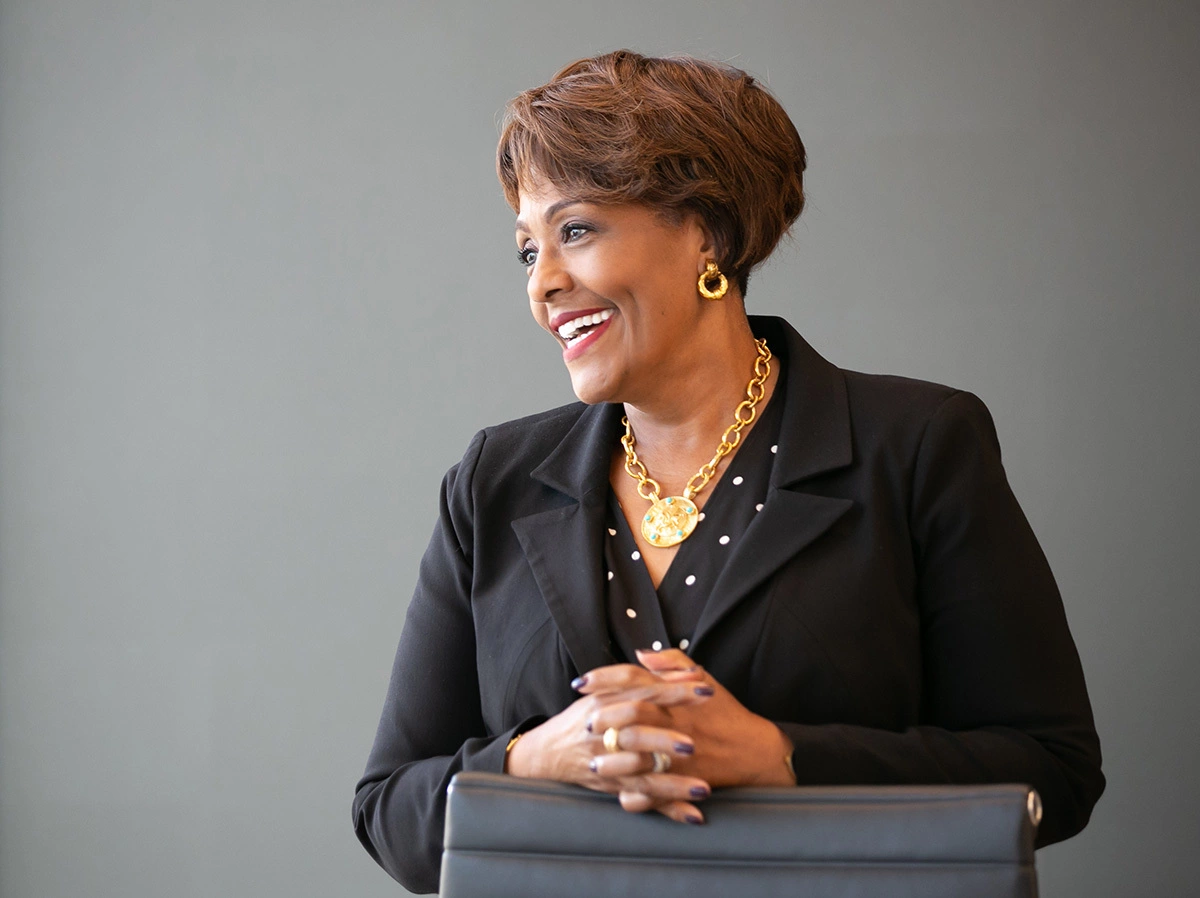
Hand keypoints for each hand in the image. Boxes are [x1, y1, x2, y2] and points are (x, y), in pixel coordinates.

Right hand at [506, 663, 714, 822]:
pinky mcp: (612, 787)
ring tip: (702, 786)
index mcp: (608, 702)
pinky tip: (693, 814)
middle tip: (693, 744)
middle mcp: (605, 732)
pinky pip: (643, 799)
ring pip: (641, 773)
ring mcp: (607, 763)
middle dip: (664, 739)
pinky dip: (669, 807)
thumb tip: (680, 667)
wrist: (549, 752)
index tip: (706, 689)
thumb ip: (641, 679)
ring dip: (672, 783)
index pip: (644, 693)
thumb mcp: (607, 692)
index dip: (675, 691)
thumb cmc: (585, 718)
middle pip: (635, 734)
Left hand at [588, 649, 796, 789]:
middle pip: (630, 713)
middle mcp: (675, 720)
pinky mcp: (686, 780)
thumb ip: (672, 662)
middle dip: (602, 716)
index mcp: (675, 694)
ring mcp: (679, 752)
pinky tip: (621, 796)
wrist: (756, 750)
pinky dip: (638, 796)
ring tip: (593, 762)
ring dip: (613, 760)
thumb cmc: (726, 712)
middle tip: (584, 721)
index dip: (603, 678)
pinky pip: (657, 791)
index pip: (633, 679)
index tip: (581, 683)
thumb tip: (641, 655)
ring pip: (639, 755)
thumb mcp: (703, 678)